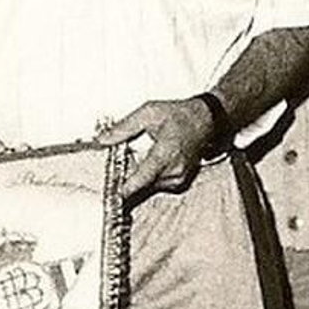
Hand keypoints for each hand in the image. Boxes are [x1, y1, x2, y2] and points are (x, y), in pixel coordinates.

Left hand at [95, 98, 213, 201]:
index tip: (111, 195)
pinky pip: (157, 186)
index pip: (142, 179)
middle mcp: (174, 169)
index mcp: (166, 153)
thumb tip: (102, 139)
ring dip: (136, 182)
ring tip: (125, 170)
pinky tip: (142, 169)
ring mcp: (179, 177)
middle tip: (109, 178)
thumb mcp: (147, 113)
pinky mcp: (180, 181)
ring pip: (149, 188)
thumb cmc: (180, 115)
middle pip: (142, 186)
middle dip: (124, 183)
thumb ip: (123, 128)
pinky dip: (147, 180)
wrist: (205, 119)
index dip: (125, 190)